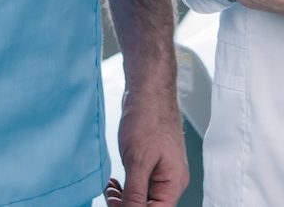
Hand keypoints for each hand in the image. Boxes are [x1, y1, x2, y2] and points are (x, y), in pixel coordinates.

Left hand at [110, 73, 189, 206]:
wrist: (148, 89)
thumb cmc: (149, 116)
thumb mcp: (138, 160)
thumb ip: (135, 194)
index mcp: (173, 183)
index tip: (115, 205)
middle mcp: (171, 180)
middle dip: (126, 206)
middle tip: (109, 197)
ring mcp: (162, 172)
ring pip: (142, 199)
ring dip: (124, 198)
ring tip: (109, 189)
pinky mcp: (152, 164)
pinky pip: (140, 185)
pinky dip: (126, 188)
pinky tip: (114, 183)